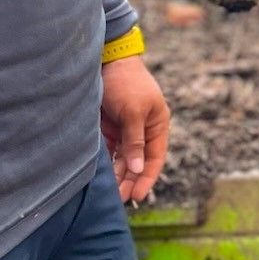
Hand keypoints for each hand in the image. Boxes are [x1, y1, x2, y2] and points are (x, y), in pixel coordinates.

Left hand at [101, 55, 170, 203]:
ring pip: (124, 159)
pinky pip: (110, 151)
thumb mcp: (133, 112)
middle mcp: (143, 130)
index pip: (155, 158)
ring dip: (118, 175)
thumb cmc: (126, 83)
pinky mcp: (110, 128)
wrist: (106, 60)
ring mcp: (126, 130)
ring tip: (110, 193)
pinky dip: (107, 164)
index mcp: (157, 125)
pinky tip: (101, 177)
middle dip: (130, 180)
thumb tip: (138, 169)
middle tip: (119, 200)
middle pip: (138, 162)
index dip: (147, 178)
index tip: (136, 196)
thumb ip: (135, 141)